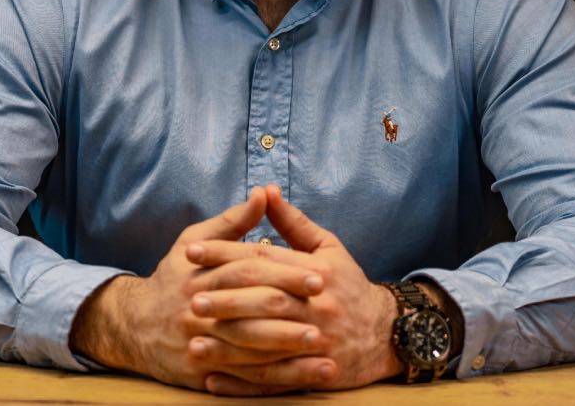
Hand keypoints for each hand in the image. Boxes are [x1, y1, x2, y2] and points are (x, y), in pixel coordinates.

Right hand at [70, 186, 310, 390]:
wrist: (133, 325)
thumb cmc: (173, 276)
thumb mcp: (194, 240)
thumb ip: (233, 220)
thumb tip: (264, 193)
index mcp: (202, 273)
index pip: (251, 270)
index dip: (286, 272)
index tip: (320, 275)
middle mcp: (199, 308)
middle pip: (252, 308)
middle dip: (292, 310)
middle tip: (326, 309)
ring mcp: (198, 344)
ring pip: (249, 348)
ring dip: (288, 349)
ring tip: (322, 347)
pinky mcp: (199, 374)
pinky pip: (241, 379)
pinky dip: (273, 380)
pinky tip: (301, 377)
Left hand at [184, 184, 402, 395]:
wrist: (385, 332)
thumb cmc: (349, 284)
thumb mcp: (327, 246)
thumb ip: (293, 222)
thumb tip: (265, 191)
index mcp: (315, 271)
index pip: (262, 259)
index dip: (225, 252)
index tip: (192, 250)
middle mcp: (315, 306)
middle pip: (263, 301)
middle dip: (224, 299)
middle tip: (189, 298)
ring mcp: (315, 343)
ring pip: (266, 345)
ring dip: (228, 346)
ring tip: (194, 342)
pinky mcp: (313, 373)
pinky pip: (274, 381)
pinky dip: (243, 383)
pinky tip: (214, 380)